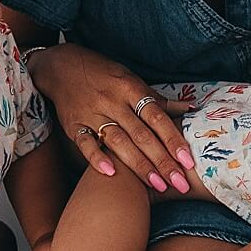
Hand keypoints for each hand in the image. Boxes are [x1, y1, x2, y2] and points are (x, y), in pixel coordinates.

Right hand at [32, 45, 194, 194]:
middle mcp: (113, 102)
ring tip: (157, 185)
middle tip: (179, 183)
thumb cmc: (102, 74)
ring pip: (118, 142)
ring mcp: (92, 114)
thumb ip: (157, 99)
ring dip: (139, 166)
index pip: (156, 118)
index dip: (173, 140)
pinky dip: (96, 158)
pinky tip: (110, 173)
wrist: (62, 65)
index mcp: (130, 89)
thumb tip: (189, 108)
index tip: (188, 161)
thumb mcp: (131, 79)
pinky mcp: (74, 125)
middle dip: (162, 161)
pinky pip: (85, 143)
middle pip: (141, 135)